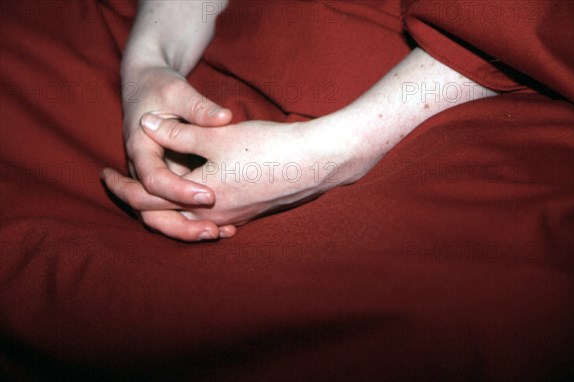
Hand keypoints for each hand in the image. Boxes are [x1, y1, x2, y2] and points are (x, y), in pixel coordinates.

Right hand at [103, 66, 236, 240]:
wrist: (145, 85)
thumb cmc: (160, 85)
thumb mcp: (177, 90)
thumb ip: (198, 107)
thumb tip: (224, 118)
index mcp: (140, 147)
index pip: (153, 179)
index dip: (179, 190)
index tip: (209, 195)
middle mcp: (143, 168)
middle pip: (150, 210)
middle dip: (180, 225)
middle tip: (213, 231)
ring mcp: (154, 177)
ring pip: (162, 214)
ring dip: (188, 228)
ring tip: (222, 234)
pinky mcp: (168, 180)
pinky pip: (175, 207)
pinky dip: (195, 218)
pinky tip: (225, 227)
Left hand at [115, 114, 364, 226]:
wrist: (315, 163)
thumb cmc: (266, 147)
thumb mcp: (217, 136)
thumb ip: (178, 134)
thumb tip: (147, 124)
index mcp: (198, 198)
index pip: (145, 201)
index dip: (121, 187)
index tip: (105, 174)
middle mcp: (212, 217)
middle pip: (161, 219)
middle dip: (135, 203)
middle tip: (116, 185)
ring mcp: (232, 218)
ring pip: (186, 223)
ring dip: (164, 211)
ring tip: (151, 197)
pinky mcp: (249, 214)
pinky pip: (210, 220)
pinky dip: (193, 215)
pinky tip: (195, 206)